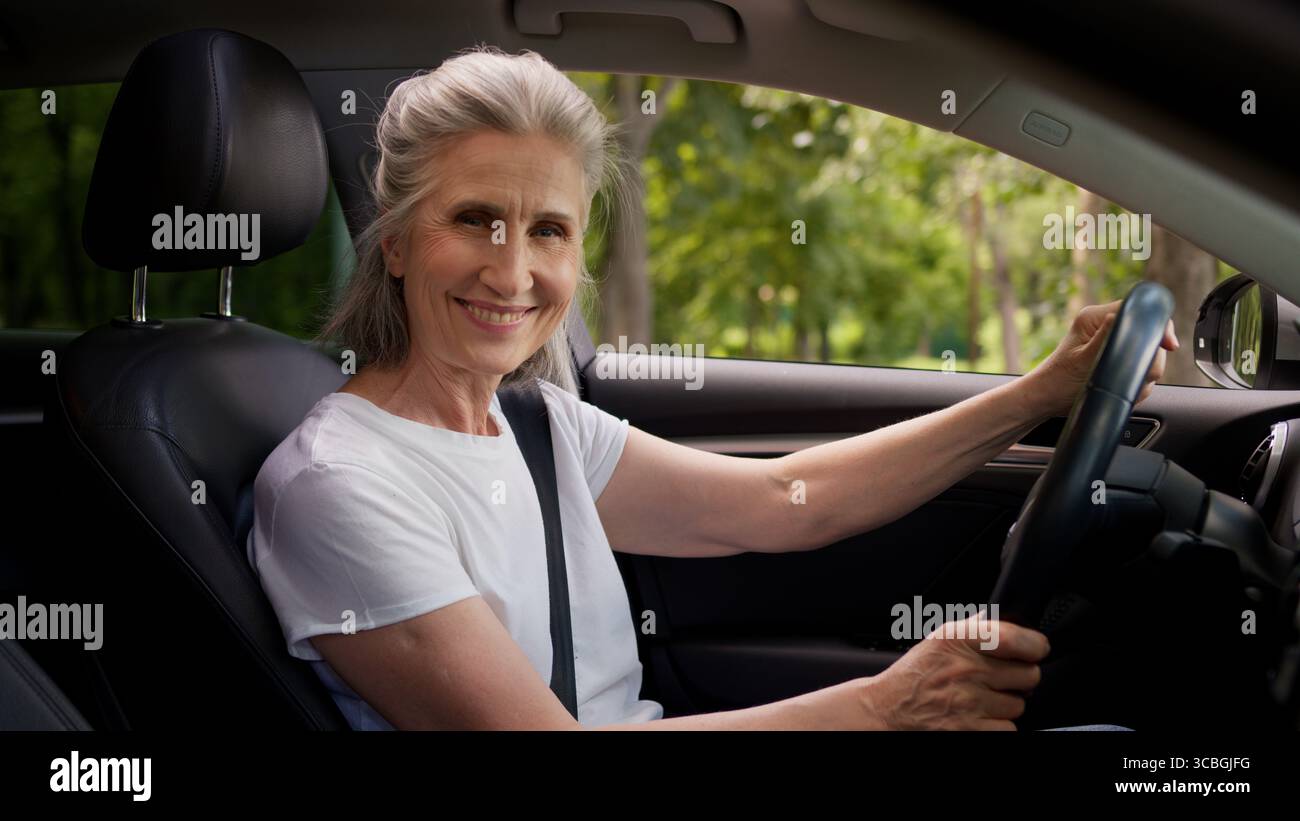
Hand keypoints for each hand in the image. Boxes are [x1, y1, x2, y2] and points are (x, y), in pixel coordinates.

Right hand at [857, 613, 1049, 729]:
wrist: (886, 709)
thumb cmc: (914, 674)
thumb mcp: (937, 639)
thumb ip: (972, 627)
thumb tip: (1002, 617)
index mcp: (958, 639)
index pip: (1017, 638)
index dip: (1035, 645)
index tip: (1035, 650)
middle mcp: (965, 669)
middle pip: (1029, 675)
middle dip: (1020, 678)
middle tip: (1002, 679)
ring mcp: (969, 702)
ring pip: (1020, 704)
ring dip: (1007, 705)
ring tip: (984, 699)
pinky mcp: (970, 730)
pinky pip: (1009, 729)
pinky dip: (999, 726)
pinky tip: (981, 717)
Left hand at [1023, 300, 1178, 418]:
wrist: (1048, 400)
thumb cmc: (1059, 382)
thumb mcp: (1084, 360)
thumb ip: (1107, 339)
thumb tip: (1124, 316)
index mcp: (1095, 318)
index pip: (1140, 309)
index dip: (1159, 327)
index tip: (1168, 346)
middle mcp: (1107, 326)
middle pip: (1151, 336)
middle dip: (1148, 361)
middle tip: (1130, 376)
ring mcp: (1114, 343)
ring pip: (1149, 358)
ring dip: (1141, 376)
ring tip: (1118, 386)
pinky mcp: (1118, 359)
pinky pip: (1141, 371)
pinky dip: (1137, 385)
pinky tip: (1121, 391)